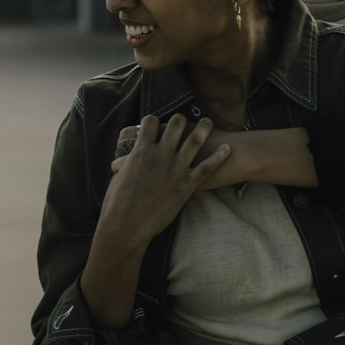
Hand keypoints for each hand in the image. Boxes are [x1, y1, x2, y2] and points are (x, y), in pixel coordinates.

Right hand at [98, 113, 230, 248]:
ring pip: (195, 139)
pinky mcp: (187, 185)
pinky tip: (227, 149)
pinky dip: (219, 156)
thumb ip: (125, 163)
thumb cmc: (117, 203)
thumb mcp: (119, 176)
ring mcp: (175, 169)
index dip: (153, 120)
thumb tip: (122, 161)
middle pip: (176, 124)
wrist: (126, 225)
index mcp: (141, 150)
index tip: (156, 124)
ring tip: (208, 123)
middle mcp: (161, 154)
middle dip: (179, 119)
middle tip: (183, 121)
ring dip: (203, 128)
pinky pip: (207, 167)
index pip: (150, 122)